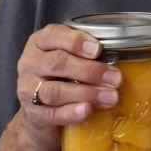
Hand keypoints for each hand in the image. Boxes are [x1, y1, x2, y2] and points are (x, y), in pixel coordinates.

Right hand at [16, 24, 122, 148]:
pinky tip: (87, 110)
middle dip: (90, 70)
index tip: (98, 50)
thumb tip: (123, 58)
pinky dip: (71, 112)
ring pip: (55, 90)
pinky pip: (52, 114)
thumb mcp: (70, 60)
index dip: (76, 41)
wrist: (40, 115)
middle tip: (115, 78)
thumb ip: (87, 55)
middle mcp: (30, 64)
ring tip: (110, 98)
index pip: (53, 35)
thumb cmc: (62, 79)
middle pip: (57, 63)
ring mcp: (27, 90)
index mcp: (39, 43)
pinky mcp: (32, 115)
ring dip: (86, 93)